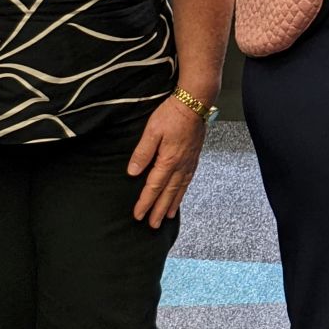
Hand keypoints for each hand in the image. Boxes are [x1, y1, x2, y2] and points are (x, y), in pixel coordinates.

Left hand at [128, 95, 208, 226]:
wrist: (195, 103)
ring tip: (167, 216)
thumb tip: (133, 173)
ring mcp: (189, 161)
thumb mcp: (151, 131)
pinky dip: (183, 191)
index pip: (154, 187)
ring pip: (180, 188)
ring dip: (173, 203)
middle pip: (168, 193)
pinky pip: (188, 179)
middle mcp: (181, 165)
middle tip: (153, 225)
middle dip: (159, 210)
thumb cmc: (172, 114)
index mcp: (168, 160)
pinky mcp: (194, 156)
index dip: (145, 202)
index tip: (138, 215)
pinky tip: (181, 193)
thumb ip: (142, 153)